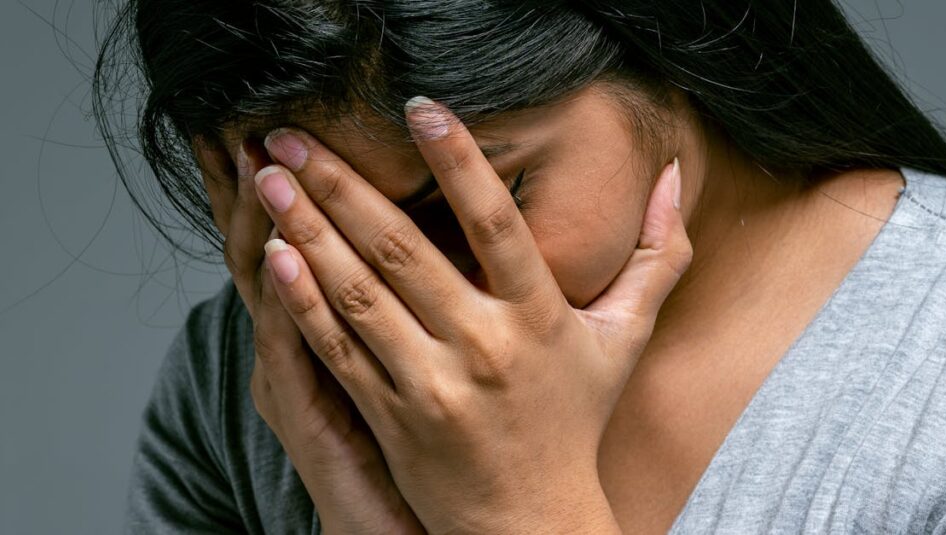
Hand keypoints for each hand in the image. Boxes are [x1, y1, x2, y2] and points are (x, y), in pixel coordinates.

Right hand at [196, 138, 424, 533]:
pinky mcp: (308, 412)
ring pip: (268, 288)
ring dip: (259, 225)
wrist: (388, 524)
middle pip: (266, 251)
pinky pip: (292, 348)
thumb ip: (400, 303)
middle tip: (252, 127)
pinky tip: (280, 256)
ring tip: (254, 165)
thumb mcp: (394, 361)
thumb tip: (443, 241)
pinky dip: (285, 301)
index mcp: (319, 327)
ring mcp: (292, 377)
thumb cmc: (406, 439)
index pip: (295, 244)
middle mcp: (294, 345)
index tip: (286, 134)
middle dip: (256, 191)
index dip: (284, 192)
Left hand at [254, 97, 691, 532]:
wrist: (528, 521)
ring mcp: (430, 384)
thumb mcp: (625, 339)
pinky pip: (338, 348)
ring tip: (268, 178)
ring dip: (307, 229)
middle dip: (342, 184)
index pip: (497, 226)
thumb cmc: (573, 420)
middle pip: (402, 251)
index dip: (459, 163)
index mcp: (538, 318)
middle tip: (295, 132)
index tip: (419, 107)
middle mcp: (482, 346)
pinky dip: (303, 300)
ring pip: (357, 294)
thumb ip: (654, 257)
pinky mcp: (390, 414)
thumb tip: (677, 177)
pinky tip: (274, 256)